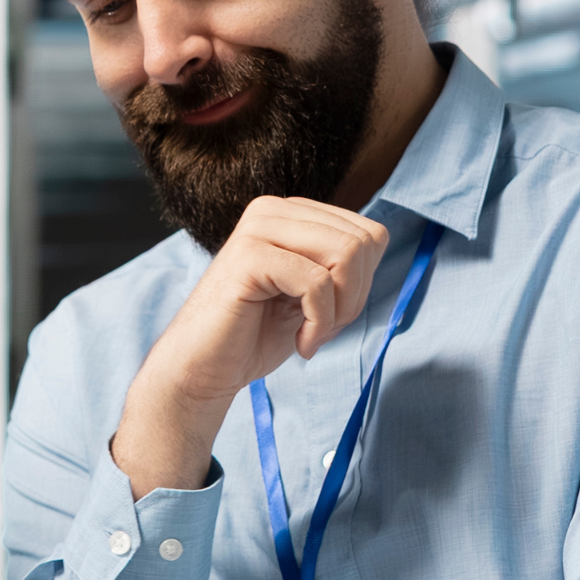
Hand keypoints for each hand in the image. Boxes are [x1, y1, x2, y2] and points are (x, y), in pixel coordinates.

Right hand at [110, 197, 388, 499]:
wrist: (203, 370)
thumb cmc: (254, 336)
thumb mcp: (309, 292)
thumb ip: (339, 264)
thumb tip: (377, 240)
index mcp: (289, 213)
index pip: (369, 233)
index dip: (364, 282)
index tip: (332, 315)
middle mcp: (272, 209)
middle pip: (363, 242)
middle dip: (355, 297)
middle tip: (322, 329)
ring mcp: (258, 228)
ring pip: (346, 255)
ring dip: (340, 309)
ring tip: (312, 335)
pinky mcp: (249, 256)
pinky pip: (318, 283)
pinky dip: (320, 322)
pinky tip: (300, 343)